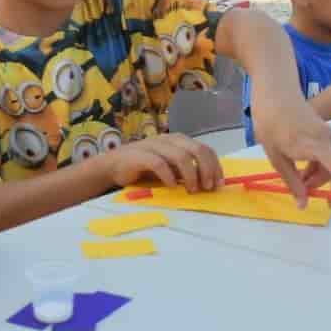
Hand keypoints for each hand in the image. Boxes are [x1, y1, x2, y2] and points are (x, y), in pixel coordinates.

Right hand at [103, 133, 223, 192]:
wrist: (112, 167)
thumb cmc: (144, 169)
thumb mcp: (170, 169)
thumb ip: (186, 171)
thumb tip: (209, 183)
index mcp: (179, 141)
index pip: (205, 149)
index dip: (215, 166)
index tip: (219, 184)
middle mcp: (169, 140)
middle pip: (197, 150)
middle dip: (207, 170)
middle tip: (207, 187)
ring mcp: (154, 146)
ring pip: (181, 156)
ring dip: (191, 175)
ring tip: (191, 190)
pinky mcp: (139, 155)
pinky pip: (158, 163)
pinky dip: (168, 176)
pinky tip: (171, 186)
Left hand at [251, 96, 330, 205]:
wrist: (275, 93)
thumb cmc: (270, 124)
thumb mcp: (276, 157)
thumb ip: (292, 181)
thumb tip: (303, 205)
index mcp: (312, 144)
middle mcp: (326, 138)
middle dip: (319, 185)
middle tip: (301, 193)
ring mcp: (328, 134)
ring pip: (329, 162)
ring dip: (317, 175)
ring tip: (297, 178)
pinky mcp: (326, 131)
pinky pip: (326, 153)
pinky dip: (317, 163)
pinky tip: (302, 165)